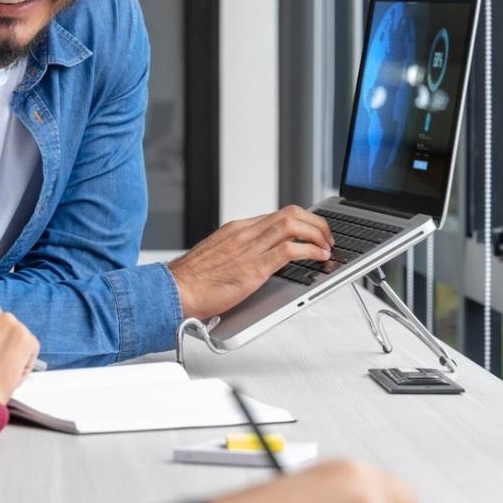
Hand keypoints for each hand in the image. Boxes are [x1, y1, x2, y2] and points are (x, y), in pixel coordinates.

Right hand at [167, 206, 335, 318]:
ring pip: (294, 225)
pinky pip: (290, 249)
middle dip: (317, 223)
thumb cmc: (192, 280)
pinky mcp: (254, 267)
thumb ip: (239, 254)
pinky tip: (319, 258)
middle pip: (291, 213)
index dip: (303, 222)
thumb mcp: (219, 257)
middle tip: (327, 238)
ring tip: (327, 248)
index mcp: (237, 229)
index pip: (278, 215)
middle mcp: (245, 232)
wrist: (175, 289)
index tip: (313, 233)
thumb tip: (258, 261)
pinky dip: (311, 251)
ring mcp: (249, 248)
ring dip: (318, 235)